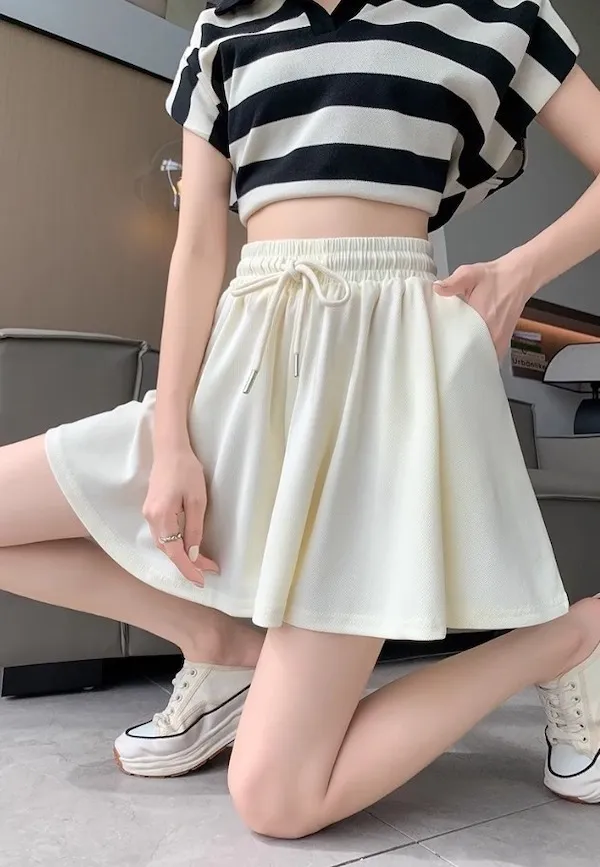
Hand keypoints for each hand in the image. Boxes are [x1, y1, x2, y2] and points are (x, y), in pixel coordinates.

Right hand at [143, 445, 218, 586]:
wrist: (170, 449)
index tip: (202, 580)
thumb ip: (194, 528)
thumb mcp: (197, 500)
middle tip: (209, 570)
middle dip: (187, 564)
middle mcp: (150, 519)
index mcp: (161, 517)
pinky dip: (174, 545)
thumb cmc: (186, 470)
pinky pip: (162, 535)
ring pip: (164, 544)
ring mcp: (148, 514)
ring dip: (181, 556)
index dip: (188, 569)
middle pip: (168, 551)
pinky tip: (186, 547)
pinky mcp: (151, 509)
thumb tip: (193, 553)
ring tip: (201, 563)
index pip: (174, 553)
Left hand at [433, 253, 537, 358]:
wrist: (519, 277)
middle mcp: (494, 331)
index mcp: (483, 317)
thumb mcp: (470, 274)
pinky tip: (471, 350)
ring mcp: (501, 338)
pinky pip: (491, 355)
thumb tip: (438, 288)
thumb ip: (453, 282)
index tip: (441, 348)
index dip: (451, 346)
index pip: (463, 341)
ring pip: (482, 356)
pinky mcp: (504, 340)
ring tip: (457, 354)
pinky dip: (481, 355)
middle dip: (459, 355)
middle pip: (472, 353)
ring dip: (471, 356)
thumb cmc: (495, 276)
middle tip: (447, 353)